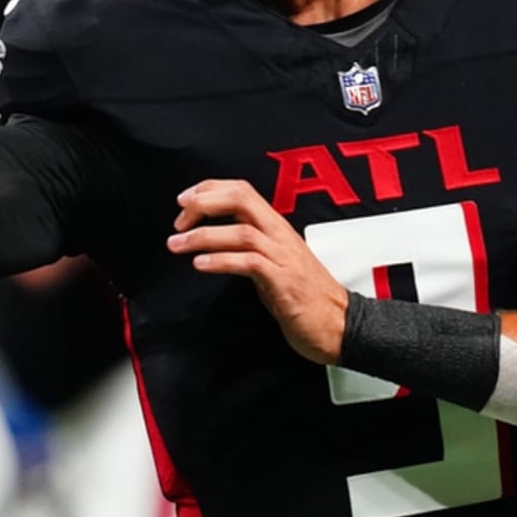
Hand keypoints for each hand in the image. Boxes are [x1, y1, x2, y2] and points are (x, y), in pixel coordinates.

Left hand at [167, 178, 348, 364]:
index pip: (242, 191)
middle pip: (241, 198)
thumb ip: (249, 246)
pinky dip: (221, 260)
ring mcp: (284, 257)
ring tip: (177, 244)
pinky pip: (249, 263)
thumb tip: (215, 236)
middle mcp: (280, 235)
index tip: (184, 202)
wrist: (339, 326)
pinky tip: (200, 264)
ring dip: (203, 235)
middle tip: (178, 218)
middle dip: (204, 203)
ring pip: (241, 231)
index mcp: (276, 227)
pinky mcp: (284, 281)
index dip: (209, 190)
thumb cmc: (305, 296)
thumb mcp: (273, 261)